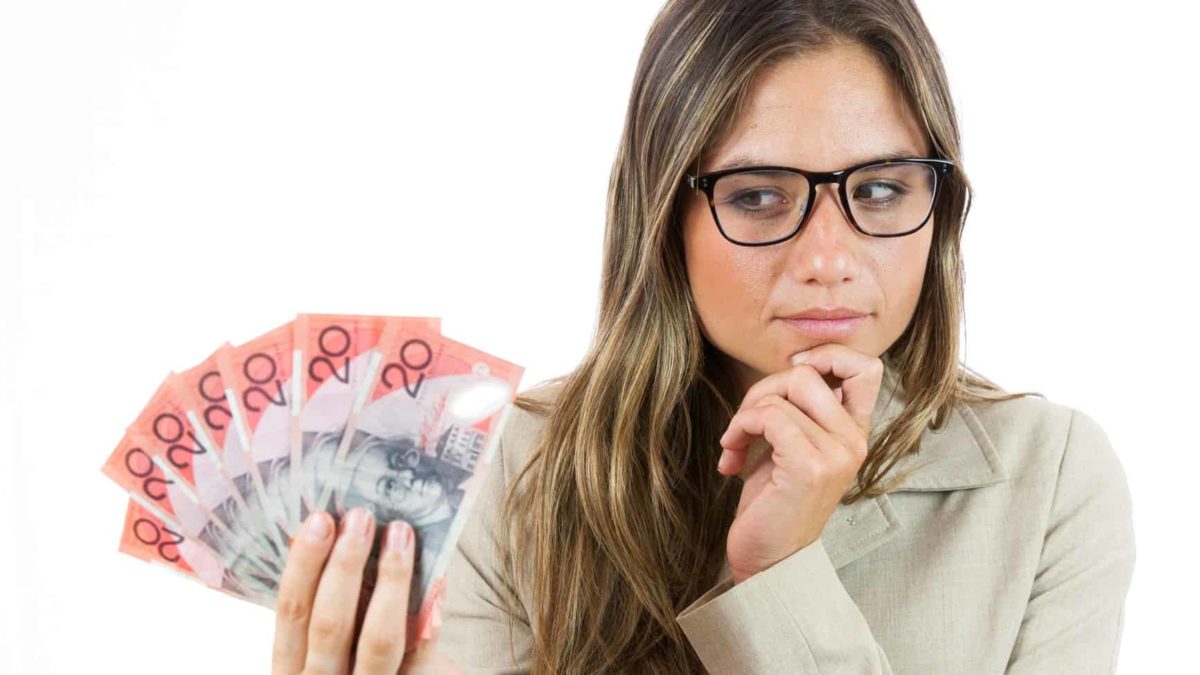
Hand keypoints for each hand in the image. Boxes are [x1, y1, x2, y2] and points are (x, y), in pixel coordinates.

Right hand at [272, 507, 428, 673]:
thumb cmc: (354, 664)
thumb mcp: (324, 646)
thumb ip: (327, 607)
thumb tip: (345, 535)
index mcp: (293, 665)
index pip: (292, 613)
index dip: (304, 565)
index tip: (319, 518)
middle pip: (329, 623)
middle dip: (345, 564)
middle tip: (360, 516)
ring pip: (377, 639)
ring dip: (390, 579)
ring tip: (399, 532)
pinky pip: (422, 654)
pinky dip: (430, 611)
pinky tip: (437, 574)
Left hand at [717, 343, 882, 584]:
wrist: (770, 559)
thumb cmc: (775, 501)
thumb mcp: (792, 445)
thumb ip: (801, 408)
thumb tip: (793, 363)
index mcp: (854, 433)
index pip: (866, 367)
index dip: (826, 354)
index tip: (788, 376)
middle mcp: (853, 441)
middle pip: (808, 372)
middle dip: (763, 389)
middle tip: (745, 422)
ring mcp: (835, 454)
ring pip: (782, 393)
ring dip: (745, 415)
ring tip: (735, 443)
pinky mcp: (809, 466)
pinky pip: (769, 417)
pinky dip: (740, 428)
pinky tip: (731, 456)